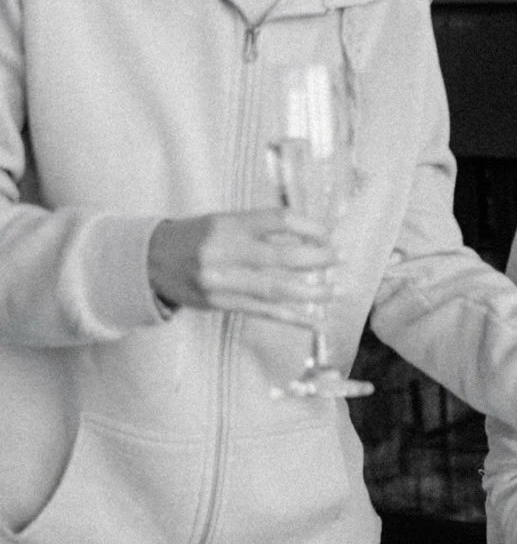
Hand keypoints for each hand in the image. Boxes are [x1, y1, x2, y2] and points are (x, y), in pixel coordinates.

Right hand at [147, 209, 338, 327]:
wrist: (148, 262)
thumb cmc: (194, 238)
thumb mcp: (222, 221)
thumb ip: (259, 227)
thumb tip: (308, 234)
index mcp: (228, 224)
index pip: (279, 221)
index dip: (309, 227)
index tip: (328, 234)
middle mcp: (224, 252)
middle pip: (282, 257)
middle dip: (317, 259)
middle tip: (340, 259)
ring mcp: (221, 281)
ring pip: (276, 289)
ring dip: (312, 292)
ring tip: (336, 291)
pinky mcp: (220, 304)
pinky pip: (264, 312)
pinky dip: (293, 318)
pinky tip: (316, 322)